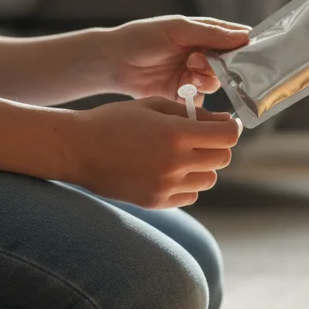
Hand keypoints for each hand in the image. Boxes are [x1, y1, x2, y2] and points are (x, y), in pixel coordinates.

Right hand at [66, 97, 241, 207]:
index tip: (225, 124)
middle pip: (222, 159)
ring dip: (204, 166)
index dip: (231, 128)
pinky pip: (190, 195)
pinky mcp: (156, 202)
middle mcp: (174, 164)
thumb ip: (192, 114)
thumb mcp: (153, 106)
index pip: (227, 136)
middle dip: (218, 145)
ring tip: (182, 153)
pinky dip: (187, 183)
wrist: (77, 149)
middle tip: (203, 136)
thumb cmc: (114, 121)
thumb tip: (224, 123)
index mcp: (175, 135)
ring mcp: (165, 186)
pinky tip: (169, 170)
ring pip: (209, 179)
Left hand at [106, 16, 250, 101]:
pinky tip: (183, 89)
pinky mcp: (181, 95)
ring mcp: (191, 76)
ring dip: (205, 81)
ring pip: (214, 83)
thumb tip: (246, 36)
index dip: (242, 48)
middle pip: (227, 66)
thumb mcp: (179, 29)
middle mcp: (200, 55)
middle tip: (196, 62)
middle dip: (217, 66)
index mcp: (202, 35)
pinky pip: (198, 101)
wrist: (113, 62)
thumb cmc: (143, 37)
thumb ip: (212, 33)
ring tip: (187, 75)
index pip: (233, 39)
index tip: (247, 55)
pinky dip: (194, 97)